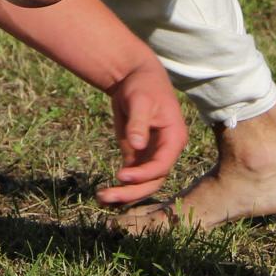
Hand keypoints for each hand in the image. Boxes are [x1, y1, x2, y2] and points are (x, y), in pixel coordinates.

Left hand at [97, 61, 187, 205]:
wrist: (134, 77)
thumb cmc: (142, 85)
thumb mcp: (140, 101)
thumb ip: (139, 123)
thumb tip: (138, 146)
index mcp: (174, 138)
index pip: (162, 165)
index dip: (144, 174)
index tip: (122, 175)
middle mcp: (165, 151)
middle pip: (153, 181)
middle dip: (132, 191)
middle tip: (108, 197)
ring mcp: (151, 155)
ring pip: (143, 183)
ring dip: (125, 194)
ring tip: (101, 198)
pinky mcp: (137, 155)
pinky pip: (132, 176)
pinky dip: (120, 186)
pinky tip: (103, 194)